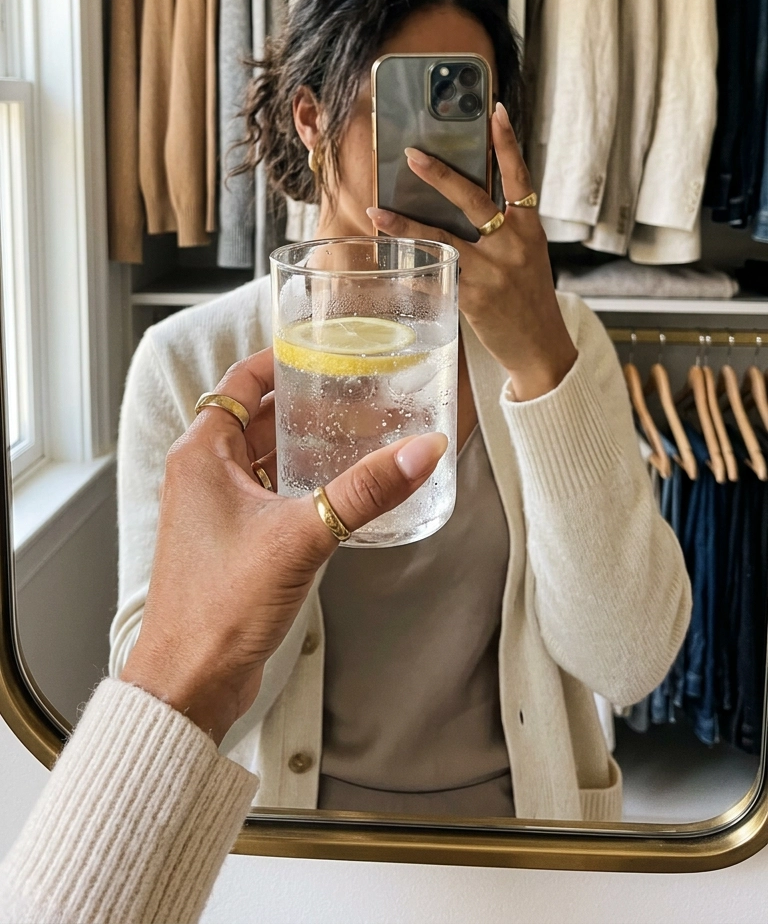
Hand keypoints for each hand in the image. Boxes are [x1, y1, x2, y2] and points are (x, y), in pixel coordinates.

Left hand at [121, 348, 445, 744]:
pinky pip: (267, 494)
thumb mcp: (302, 537)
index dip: (280, 359)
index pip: (240, 382)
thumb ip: (364, 493)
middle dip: (304, 401)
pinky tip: (338, 489)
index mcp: (200, 454)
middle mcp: (201, 474)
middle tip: (356, 388)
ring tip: (358, 431)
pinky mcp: (229, 542)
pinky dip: (299, 482)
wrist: (188, 684)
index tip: (322, 346)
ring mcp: (213, 509)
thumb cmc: (218, 607)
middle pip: (256, 417)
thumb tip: (420, 451)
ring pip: (263, 457)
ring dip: (303, 443)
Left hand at [368, 102, 576, 401]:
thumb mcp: (526, 256)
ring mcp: (494, 270)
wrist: (543, 349)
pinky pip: (435, 274)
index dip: (507, 144)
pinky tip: (387, 261)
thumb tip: (457, 202)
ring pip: (444, 238)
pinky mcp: (475, 296)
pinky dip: (409, 267)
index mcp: (530, 229)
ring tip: (377, 211)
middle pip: (474, 200)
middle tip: (412, 154)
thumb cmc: (529, 299)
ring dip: (406, 223)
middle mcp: (514, 244)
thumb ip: (499, 230)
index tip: (494, 111)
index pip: (520, 178)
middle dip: (441, 175)